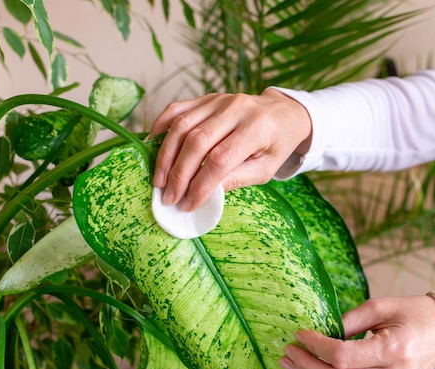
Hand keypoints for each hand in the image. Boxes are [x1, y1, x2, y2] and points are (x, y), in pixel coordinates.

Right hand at [150, 89, 311, 211]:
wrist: (282, 113)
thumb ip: (237, 179)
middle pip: (197, 142)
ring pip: (183, 125)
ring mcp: (219, 100)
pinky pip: (177, 109)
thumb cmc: (275, 145)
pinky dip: (161, 126)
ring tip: (159, 181)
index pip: (220, 160)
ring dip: (166, 156)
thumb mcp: (266, 168)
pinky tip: (152, 146)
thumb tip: (206, 194)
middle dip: (179, 174)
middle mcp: (236, 109)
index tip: (188, 204)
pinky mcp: (207, 98)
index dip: (201, 184)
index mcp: (257, 128)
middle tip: (168, 197)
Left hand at [278, 296, 434, 368]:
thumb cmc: (418, 314)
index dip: (316, 346)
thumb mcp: (382, 305)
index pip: (343, 356)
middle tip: (286, 352)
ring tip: (291, 363)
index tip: (299, 334)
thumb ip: (349, 319)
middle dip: (306, 367)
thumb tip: (320, 330)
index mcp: (394, 350)